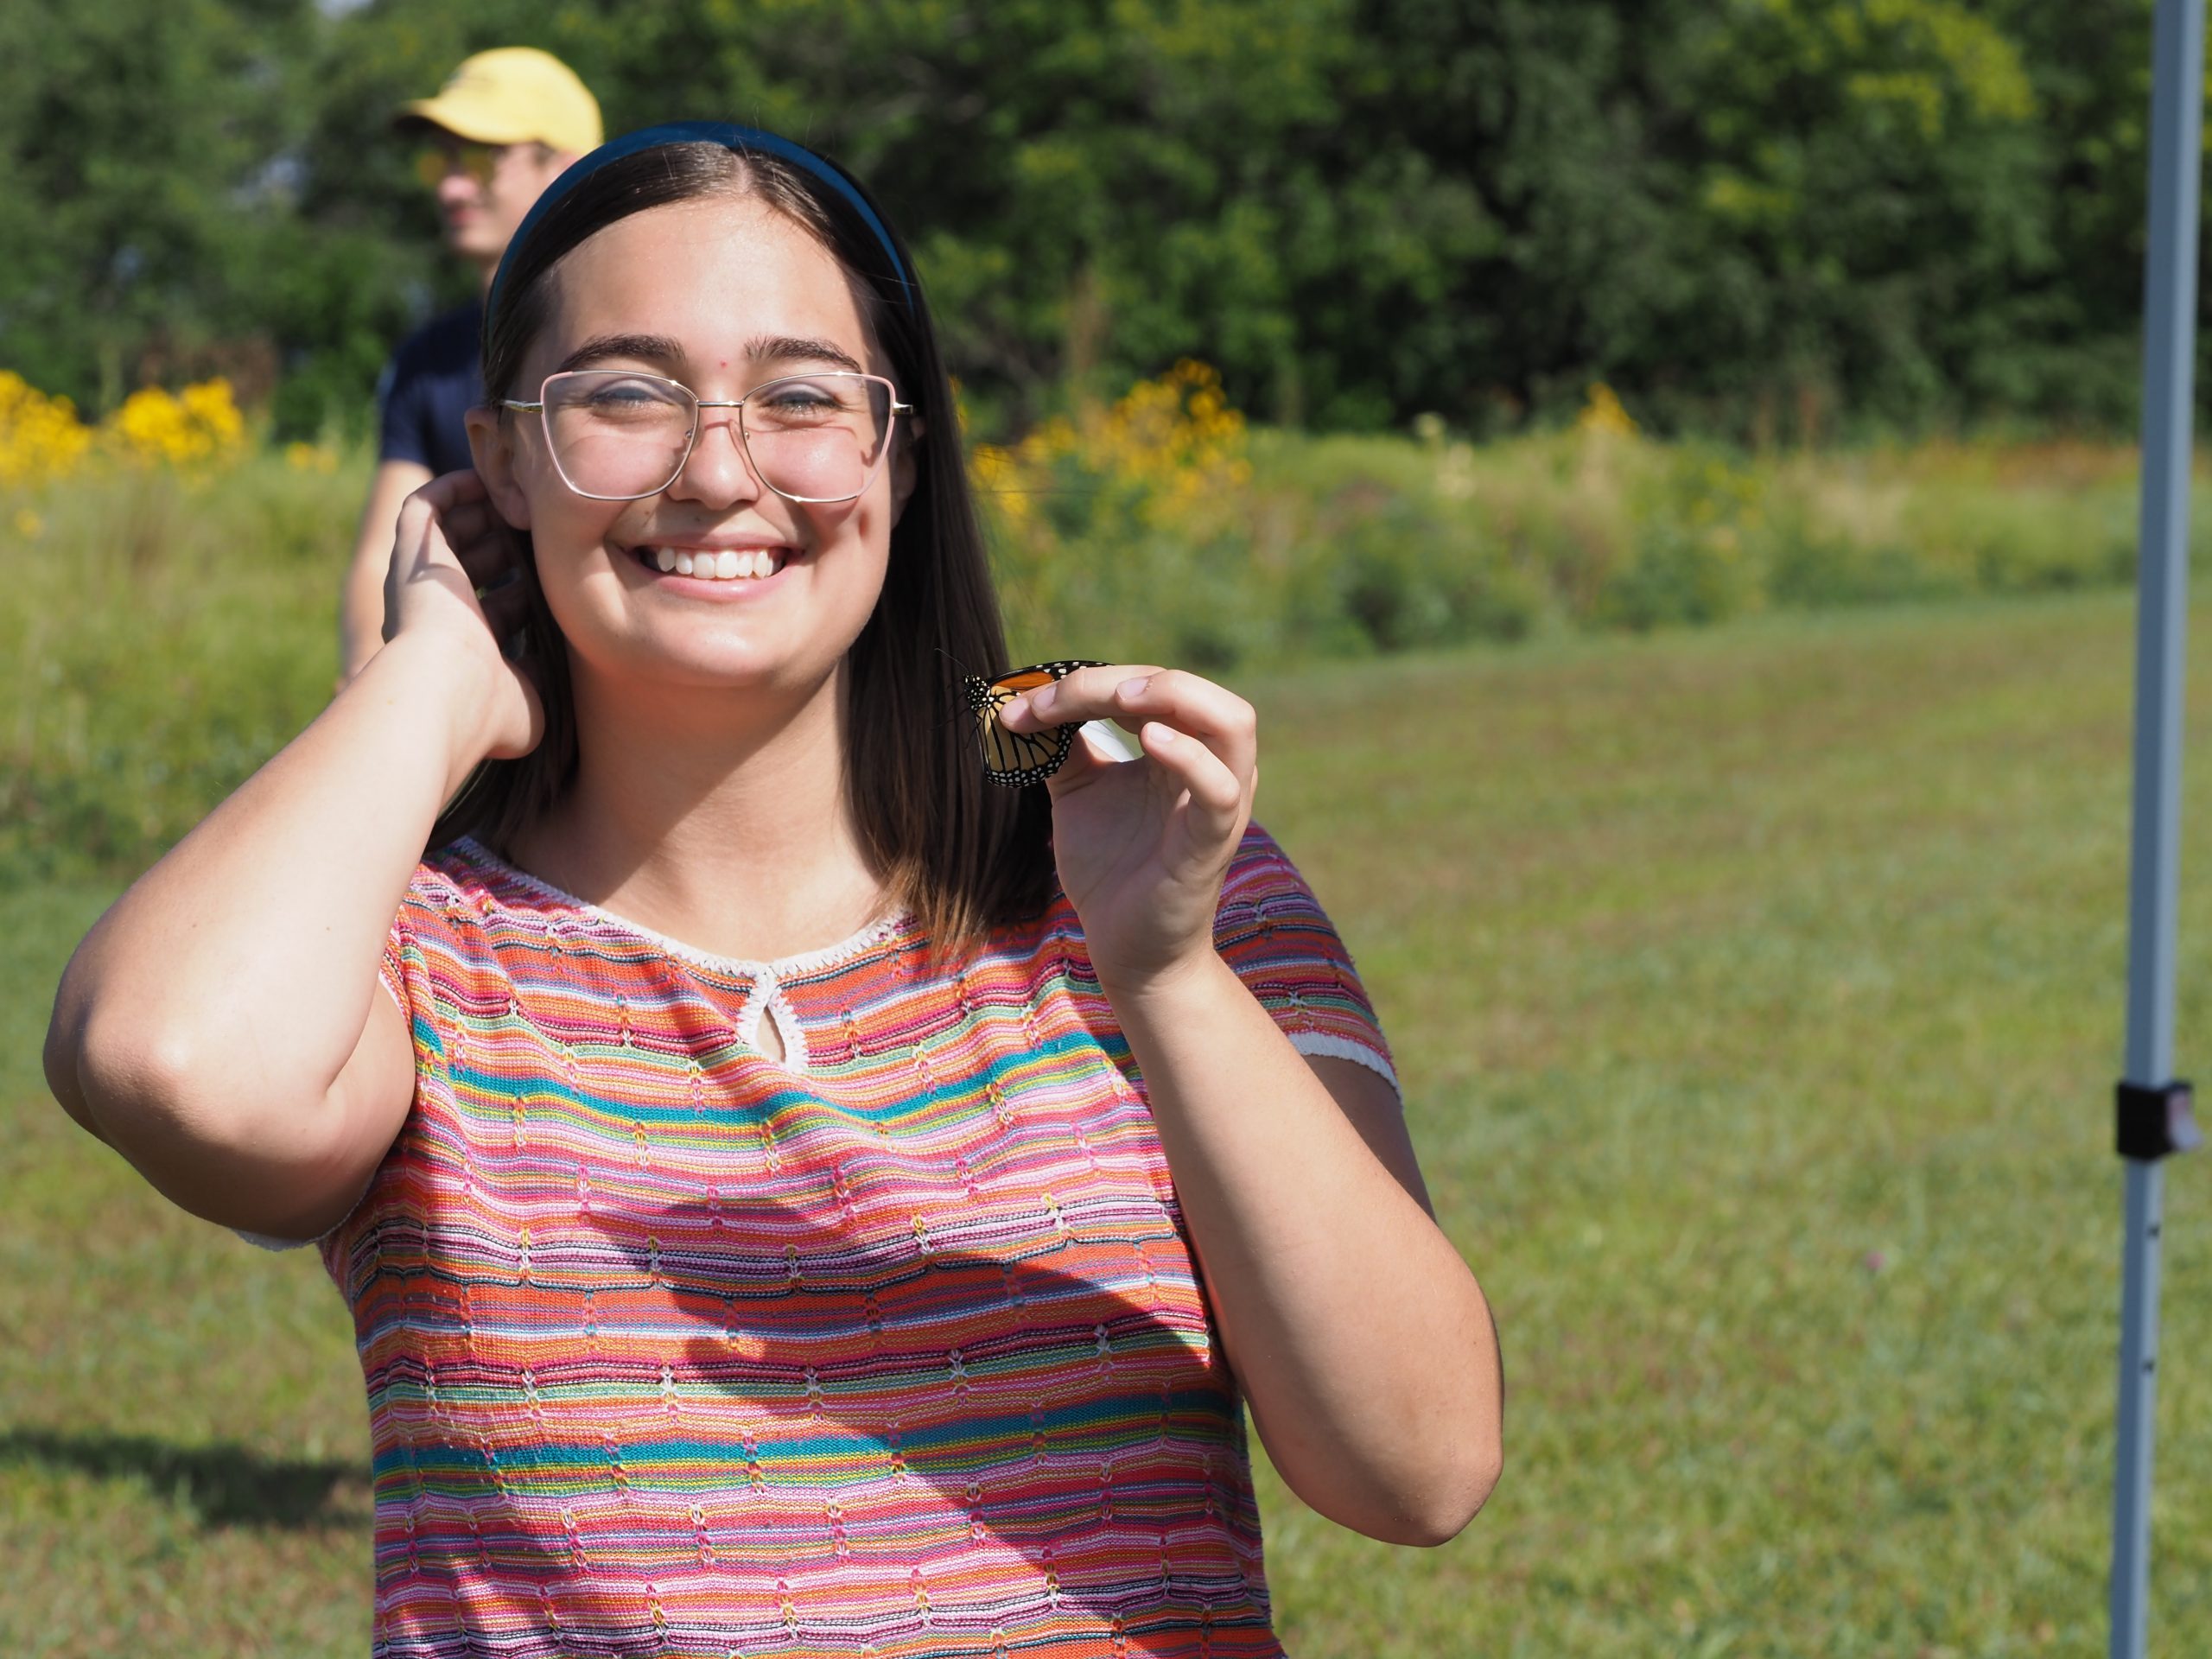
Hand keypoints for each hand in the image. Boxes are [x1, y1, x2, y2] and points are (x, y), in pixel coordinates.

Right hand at [379, 469, 543, 763]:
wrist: (447, 690)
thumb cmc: (492, 707)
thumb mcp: (534, 694)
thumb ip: (549, 673)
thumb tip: (566, 658)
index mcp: (466, 648)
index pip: (499, 608)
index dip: (530, 590)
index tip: (562, 575)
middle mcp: (437, 613)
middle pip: (474, 566)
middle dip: (509, 546)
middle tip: (547, 532)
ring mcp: (420, 581)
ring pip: (450, 532)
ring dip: (486, 514)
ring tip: (524, 501)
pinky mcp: (410, 552)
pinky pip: (424, 506)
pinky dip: (453, 489)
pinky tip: (487, 481)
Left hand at [999, 665, 1256, 992]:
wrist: (1125, 947)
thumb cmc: (1110, 868)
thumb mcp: (1078, 792)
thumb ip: (1062, 744)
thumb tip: (1025, 700)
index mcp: (1182, 747)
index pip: (1148, 686)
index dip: (1085, 683)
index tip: (1022, 705)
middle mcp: (1211, 765)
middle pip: (1191, 689)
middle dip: (1124, 679)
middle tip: (1064, 693)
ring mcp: (1219, 802)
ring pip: (1232, 722)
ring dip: (1174, 696)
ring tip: (1117, 700)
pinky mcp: (1212, 842)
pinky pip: (1219, 790)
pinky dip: (1189, 756)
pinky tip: (1149, 740)